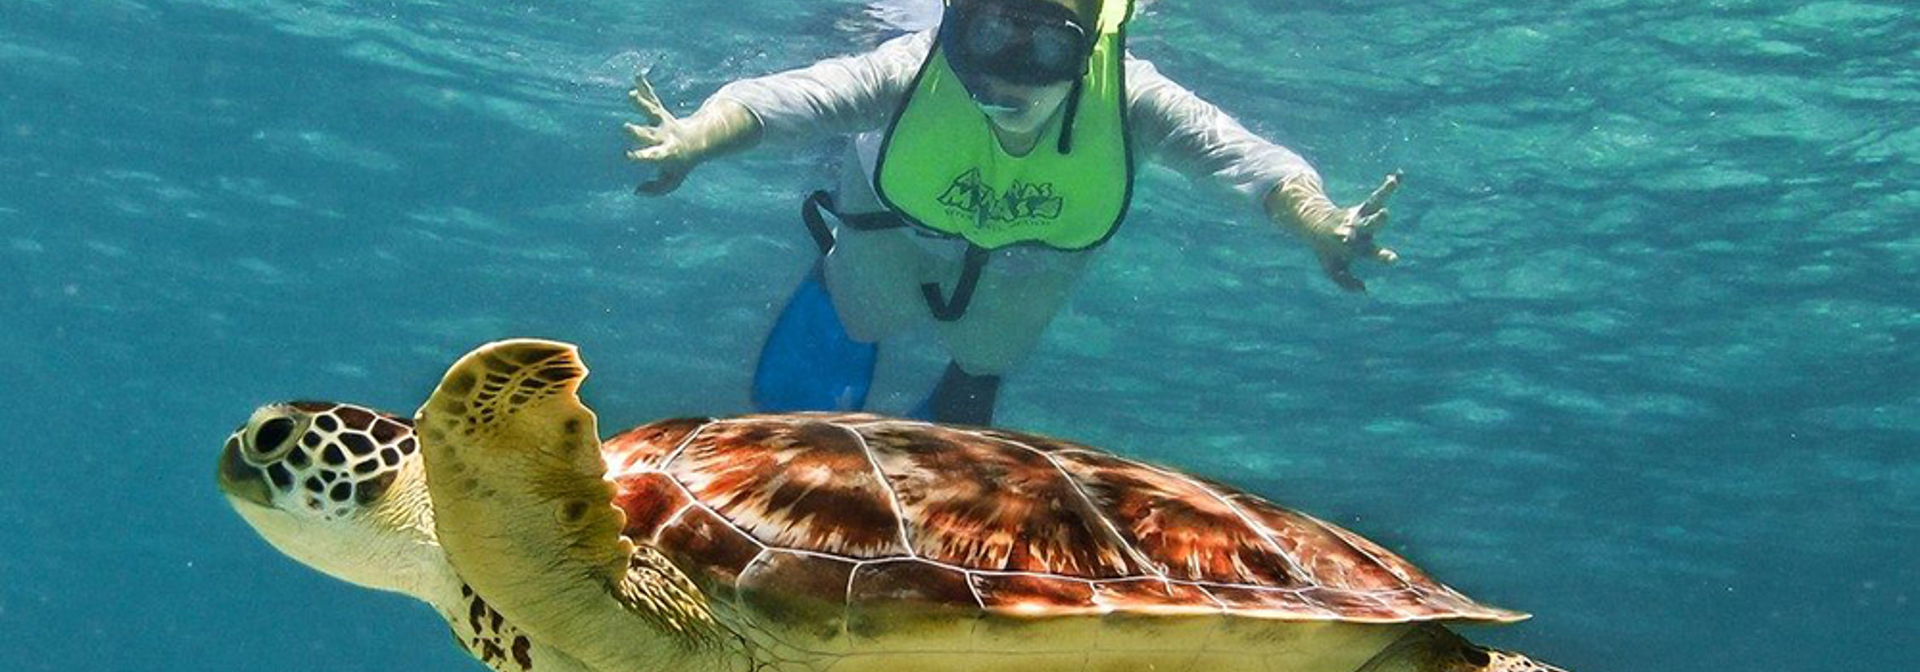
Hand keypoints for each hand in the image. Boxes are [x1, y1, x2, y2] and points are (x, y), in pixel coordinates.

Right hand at [624, 72, 695, 194]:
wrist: (698, 143)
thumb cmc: (679, 165)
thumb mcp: (672, 181)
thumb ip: (656, 189)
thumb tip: (637, 191)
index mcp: (665, 153)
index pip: (651, 156)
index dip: (640, 156)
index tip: (626, 155)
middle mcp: (663, 136)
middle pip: (648, 134)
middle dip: (637, 132)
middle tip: (624, 128)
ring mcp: (662, 123)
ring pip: (651, 112)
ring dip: (641, 104)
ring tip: (630, 95)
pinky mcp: (660, 113)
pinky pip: (651, 98)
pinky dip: (644, 88)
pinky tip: (637, 76)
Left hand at [1298, 172, 1400, 291]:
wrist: (1314, 226)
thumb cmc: (1327, 251)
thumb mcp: (1333, 269)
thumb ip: (1346, 282)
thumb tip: (1364, 291)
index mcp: (1352, 246)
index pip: (1368, 252)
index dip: (1381, 256)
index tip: (1394, 258)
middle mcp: (1357, 229)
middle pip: (1369, 224)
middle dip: (1376, 220)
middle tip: (1385, 214)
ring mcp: (1359, 217)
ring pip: (1373, 204)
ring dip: (1383, 193)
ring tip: (1393, 183)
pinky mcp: (1362, 208)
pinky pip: (1377, 196)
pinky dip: (1388, 187)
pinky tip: (1398, 175)